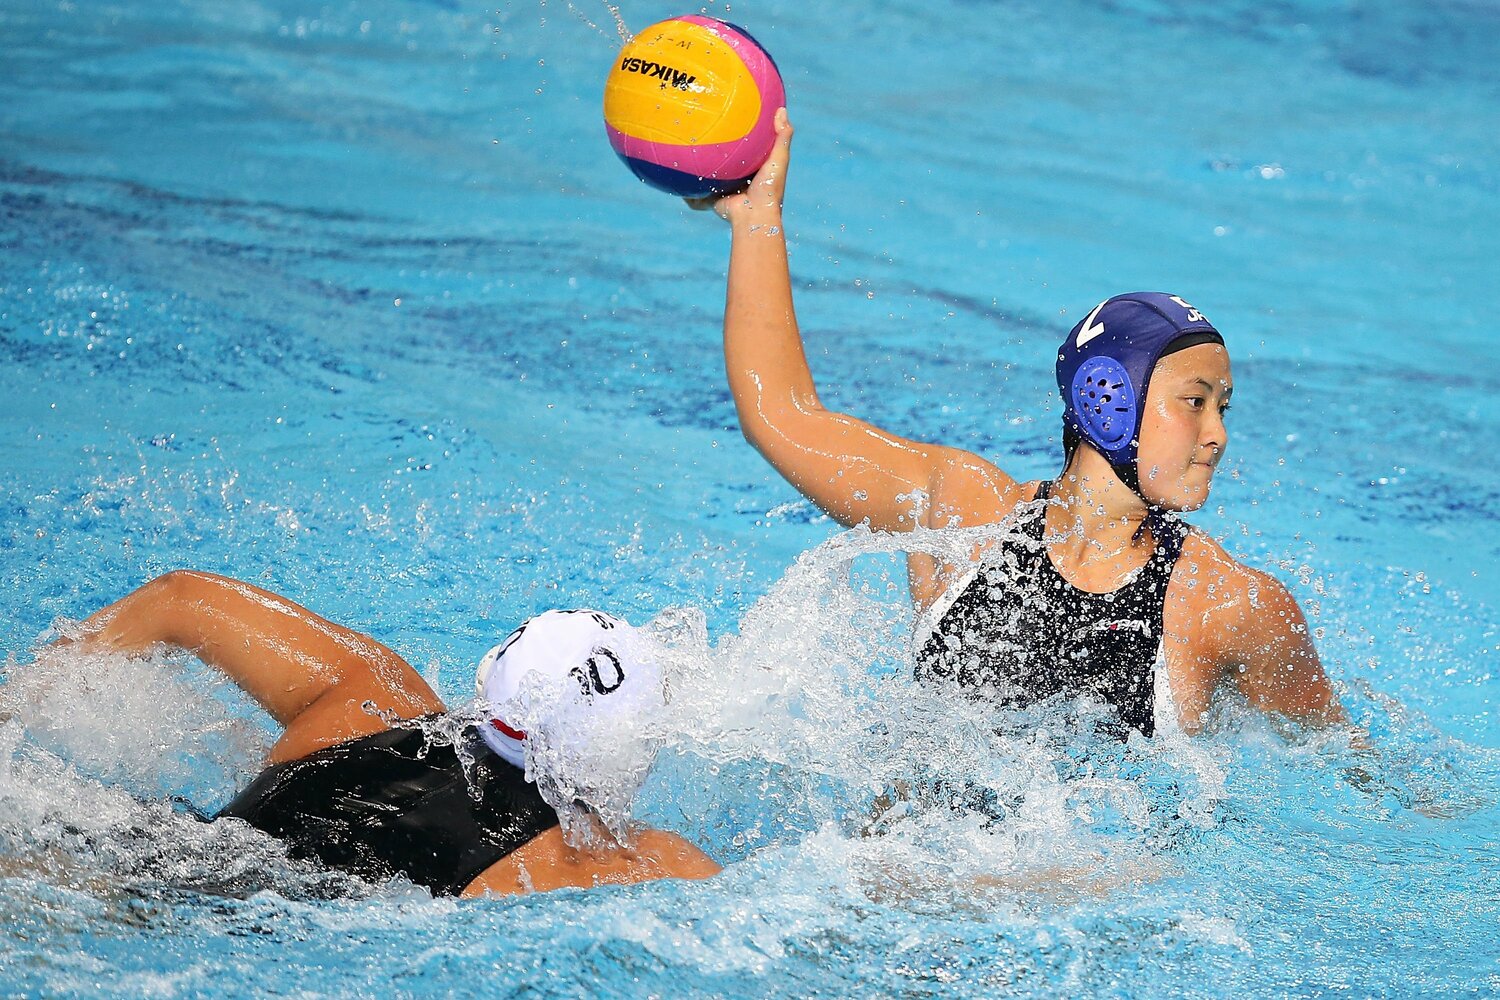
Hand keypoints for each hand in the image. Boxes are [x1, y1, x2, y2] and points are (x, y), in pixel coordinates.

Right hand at [685, 108, 791, 224]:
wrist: (753, 216)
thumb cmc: (769, 189)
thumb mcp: (779, 160)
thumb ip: (782, 137)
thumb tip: (781, 109)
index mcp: (755, 168)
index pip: (748, 145)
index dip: (743, 132)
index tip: (736, 114)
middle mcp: (738, 177)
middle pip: (725, 158)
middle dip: (716, 146)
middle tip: (706, 127)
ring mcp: (724, 187)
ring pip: (708, 172)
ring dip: (699, 164)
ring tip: (686, 145)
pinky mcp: (711, 196)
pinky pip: (696, 190)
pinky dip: (687, 186)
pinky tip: (675, 172)